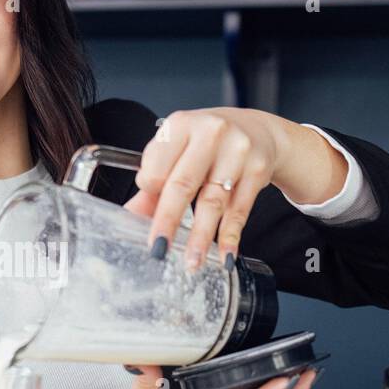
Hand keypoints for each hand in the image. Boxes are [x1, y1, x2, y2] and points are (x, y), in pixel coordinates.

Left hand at [123, 108, 346, 267]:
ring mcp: (237, 150)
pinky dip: (230, 236)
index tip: (145, 214)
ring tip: (191, 262)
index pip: (157, 166)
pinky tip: (224, 255)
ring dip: (201, 237)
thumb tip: (132, 215)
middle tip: (158, 250)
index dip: (149, 192)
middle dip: (168, 221)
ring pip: (213, 201)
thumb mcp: (179, 151)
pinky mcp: (257, 169)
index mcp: (180, 126)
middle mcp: (210, 133)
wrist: (256, 129)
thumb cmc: (208, 142)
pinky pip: (240, 209)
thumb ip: (155, 182)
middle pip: (183, 184)